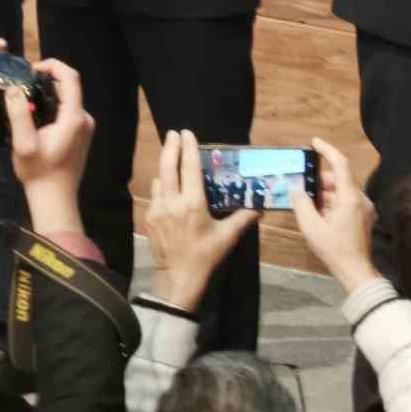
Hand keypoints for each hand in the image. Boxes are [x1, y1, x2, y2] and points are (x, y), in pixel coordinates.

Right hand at [7, 59, 95, 233]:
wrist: (55, 198)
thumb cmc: (38, 172)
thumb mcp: (23, 143)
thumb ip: (18, 114)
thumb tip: (13, 89)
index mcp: (74, 117)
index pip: (71, 79)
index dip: (54, 66)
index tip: (33, 67)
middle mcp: (84, 118)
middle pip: (70, 87)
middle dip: (48, 79)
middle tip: (24, 82)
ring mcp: (85, 127)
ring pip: (69, 99)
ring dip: (50, 93)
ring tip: (25, 96)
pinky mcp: (81, 134)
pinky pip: (69, 111)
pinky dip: (54, 105)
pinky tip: (35, 113)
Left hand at [145, 129, 258, 311]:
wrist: (178, 279)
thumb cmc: (205, 256)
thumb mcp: (227, 236)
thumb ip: (244, 218)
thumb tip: (261, 206)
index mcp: (193, 204)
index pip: (190, 168)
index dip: (189, 148)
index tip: (187, 132)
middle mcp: (172, 203)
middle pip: (168, 167)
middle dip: (171, 147)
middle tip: (174, 133)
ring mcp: (157, 210)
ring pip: (159, 179)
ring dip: (165, 166)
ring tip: (172, 157)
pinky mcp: (149, 219)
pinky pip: (155, 195)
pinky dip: (161, 185)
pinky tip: (168, 185)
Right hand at [289, 136, 379, 294]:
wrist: (355, 270)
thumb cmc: (334, 249)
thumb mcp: (312, 227)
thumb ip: (302, 204)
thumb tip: (296, 188)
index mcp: (350, 197)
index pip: (340, 164)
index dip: (327, 150)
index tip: (314, 142)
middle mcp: (360, 198)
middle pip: (339, 179)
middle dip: (320, 180)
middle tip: (302, 185)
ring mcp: (364, 208)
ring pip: (342, 191)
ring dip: (325, 193)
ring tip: (307, 202)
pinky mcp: (363, 217)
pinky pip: (346, 202)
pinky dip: (332, 203)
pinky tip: (318, 213)